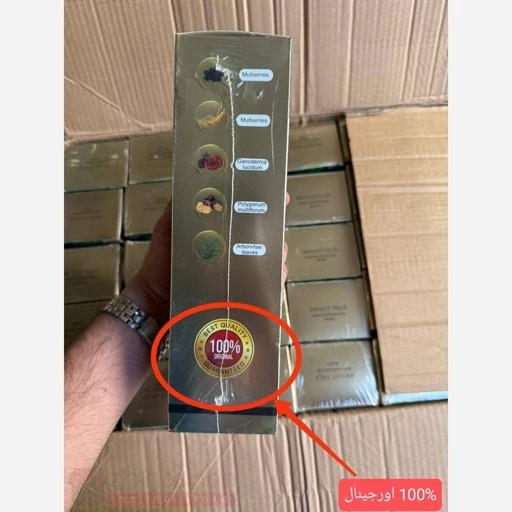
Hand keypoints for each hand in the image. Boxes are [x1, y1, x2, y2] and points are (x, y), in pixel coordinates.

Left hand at [125, 192, 289, 324]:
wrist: (156, 302)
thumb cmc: (161, 263)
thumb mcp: (168, 228)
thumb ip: (180, 207)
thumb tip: (196, 179)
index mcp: (218, 230)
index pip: (245, 212)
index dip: (264, 201)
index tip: (279, 195)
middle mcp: (232, 249)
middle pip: (262, 234)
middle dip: (275, 227)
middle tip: (278, 224)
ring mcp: (238, 271)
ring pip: (268, 258)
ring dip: (277, 252)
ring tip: (277, 250)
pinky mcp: (241, 293)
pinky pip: (264, 285)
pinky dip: (274, 278)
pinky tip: (276, 273)